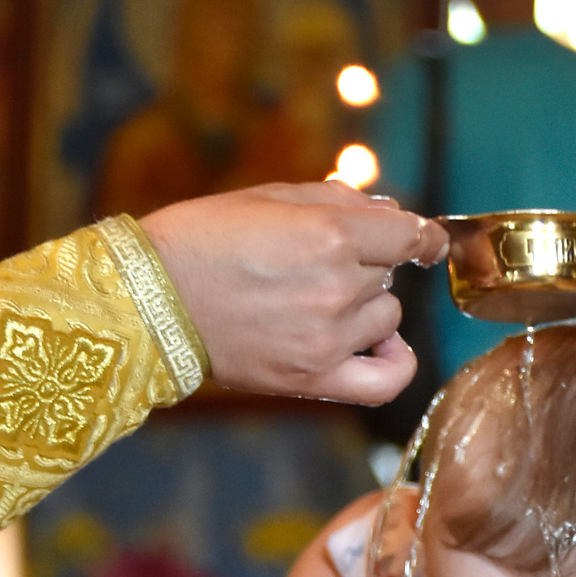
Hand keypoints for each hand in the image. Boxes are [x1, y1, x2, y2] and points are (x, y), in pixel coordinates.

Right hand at [139, 181, 446, 405]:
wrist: (151, 300)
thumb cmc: (203, 239)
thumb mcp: (270, 197)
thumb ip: (337, 201)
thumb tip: (389, 210)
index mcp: (329, 234)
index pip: (406, 234)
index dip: (420, 234)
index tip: (424, 238)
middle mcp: (337, 287)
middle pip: (387, 274)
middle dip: (364, 264)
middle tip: (314, 264)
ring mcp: (328, 337)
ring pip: (387, 317)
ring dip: (366, 306)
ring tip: (316, 299)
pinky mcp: (313, 376)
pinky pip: (385, 379)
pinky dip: (395, 362)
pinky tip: (384, 346)